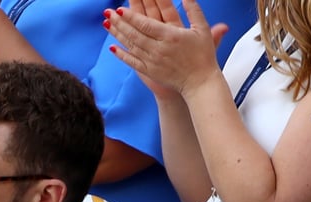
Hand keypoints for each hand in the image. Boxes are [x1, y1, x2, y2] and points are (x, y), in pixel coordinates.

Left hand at [105, 0, 227, 99]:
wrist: (199, 82)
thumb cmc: (203, 55)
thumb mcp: (202, 29)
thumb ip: (193, 10)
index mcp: (170, 36)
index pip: (146, 25)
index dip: (132, 17)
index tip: (121, 9)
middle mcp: (158, 49)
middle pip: (134, 34)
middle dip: (120, 22)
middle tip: (108, 12)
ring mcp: (152, 61)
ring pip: (131, 46)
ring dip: (117, 34)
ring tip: (107, 24)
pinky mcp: (149, 71)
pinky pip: (131, 62)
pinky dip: (121, 55)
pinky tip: (113, 47)